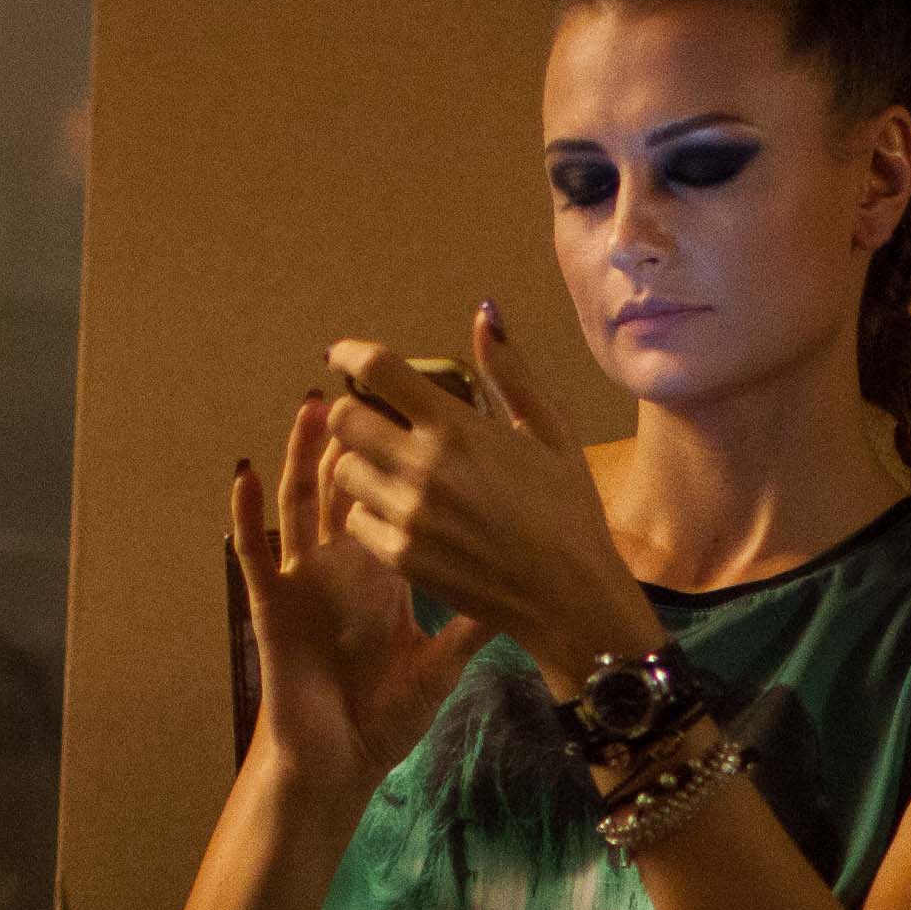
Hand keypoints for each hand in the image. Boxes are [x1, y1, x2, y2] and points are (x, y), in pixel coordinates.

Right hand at [235, 390, 484, 798]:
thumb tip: (518, 590)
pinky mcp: (271, 605)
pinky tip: (246, 473)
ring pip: (300, 503)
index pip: (393, 498)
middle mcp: (339, 566)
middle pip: (346, 485)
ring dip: (302, 454)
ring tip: (313, 405)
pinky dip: (246, 514)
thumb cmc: (384, 716)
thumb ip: (471, 622)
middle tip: (373, 381)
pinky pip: (254, 552)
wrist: (340, 763)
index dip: (405, 458)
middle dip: (357, 437)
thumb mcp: (442, 663)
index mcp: (381, 572)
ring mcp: (302, 581)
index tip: (427, 412)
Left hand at [313, 305, 650, 669]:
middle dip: (354, 412)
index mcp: (457, 427)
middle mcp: (423, 467)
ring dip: (361, 463)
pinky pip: (355, 520)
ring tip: (393, 472)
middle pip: (343, 418)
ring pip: (343, 470)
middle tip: (375, 421)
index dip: (348, 354)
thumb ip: (509, 372)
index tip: (340, 354)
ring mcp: (408, 515)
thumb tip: (484, 312)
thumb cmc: (569, 510)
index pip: (377, 370)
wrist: (571, 597)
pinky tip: (403, 514)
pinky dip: (370, 512)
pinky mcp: (401, 557)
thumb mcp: (551, 431)